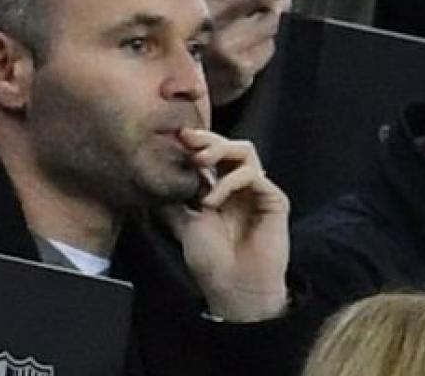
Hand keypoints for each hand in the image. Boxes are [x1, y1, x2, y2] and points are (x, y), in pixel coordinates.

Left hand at [161, 128, 289, 321]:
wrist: (234, 288)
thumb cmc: (211, 261)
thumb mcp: (182, 223)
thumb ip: (173, 199)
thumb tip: (150, 177)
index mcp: (220, 188)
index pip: (212, 153)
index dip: (196, 142)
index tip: (175, 136)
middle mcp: (241, 186)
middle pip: (229, 145)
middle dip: (206, 138)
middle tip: (187, 140)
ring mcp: (258, 192)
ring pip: (245, 151)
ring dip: (219, 151)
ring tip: (199, 164)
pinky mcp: (274, 200)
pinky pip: (254, 175)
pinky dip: (229, 181)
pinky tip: (212, 201)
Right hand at [198, 0, 298, 104]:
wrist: (170, 86)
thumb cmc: (191, 31)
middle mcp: (206, 20)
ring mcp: (224, 48)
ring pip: (271, 19)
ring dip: (273, 16)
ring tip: (259, 19)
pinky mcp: (238, 71)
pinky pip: (269, 47)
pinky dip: (265, 43)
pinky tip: (250, 45)